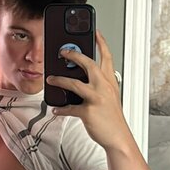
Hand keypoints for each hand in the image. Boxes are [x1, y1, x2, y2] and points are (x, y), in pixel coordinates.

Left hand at [45, 31, 127, 150]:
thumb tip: (79, 77)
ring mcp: (96, 99)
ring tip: (51, 78)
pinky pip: (69, 108)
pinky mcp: (88, 112)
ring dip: (59, 80)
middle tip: (63, 51)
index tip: (95, 32)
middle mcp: (104, 87)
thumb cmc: (112, 117)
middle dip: (74, 55)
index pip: (106, 57)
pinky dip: (61, 108)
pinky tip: (56, 109)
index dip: (101, 43)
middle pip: (88, 64)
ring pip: (74, 83)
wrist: (118, 137)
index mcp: (110, 82)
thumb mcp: (110, 96)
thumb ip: (98, 84)